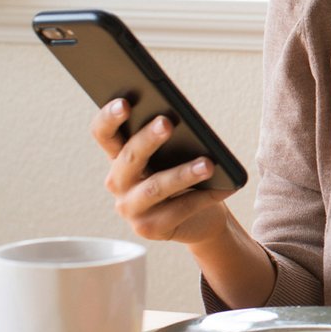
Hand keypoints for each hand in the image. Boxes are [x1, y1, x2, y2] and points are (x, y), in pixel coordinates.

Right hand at [91, 99, 234, 244]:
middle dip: (148, 139)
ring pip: (155, 187)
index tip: (124, 102)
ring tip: (208, 163)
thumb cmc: (186, 178)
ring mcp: (131, 209)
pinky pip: (180, 209)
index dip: (109, 119)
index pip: (104, 134)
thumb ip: (170, 140)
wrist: (201, 219)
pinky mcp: (150, 229)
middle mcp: (118, 183)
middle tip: (167, 122)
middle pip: (128, 158)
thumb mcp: (175, 156)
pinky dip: (206, 196)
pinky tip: (226, 186)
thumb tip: (179, 120)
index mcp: (120, 157)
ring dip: (183, 174)